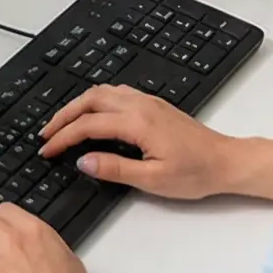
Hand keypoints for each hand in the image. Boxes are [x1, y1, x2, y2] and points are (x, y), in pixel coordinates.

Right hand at [38, 84, 235, 199]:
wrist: (226, 161)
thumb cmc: (195, 173)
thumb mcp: (153, 180)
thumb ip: (115, 169)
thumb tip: (83, 161)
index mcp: (137, 122)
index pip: (88, 125)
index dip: (63, 137)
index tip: (47, 150)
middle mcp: (140, 105)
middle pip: (90, 100)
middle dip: (63, 115)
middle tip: (46, 134)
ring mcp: (148, 101)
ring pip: (102, 92)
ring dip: (78, 105)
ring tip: (62, 124)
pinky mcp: (154, 104)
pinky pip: (116, 93)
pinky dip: (95, 100)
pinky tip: (93, 114)